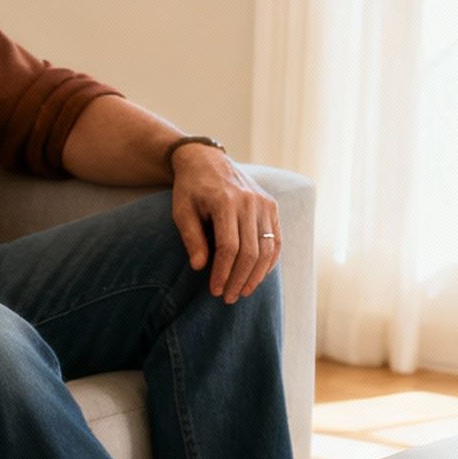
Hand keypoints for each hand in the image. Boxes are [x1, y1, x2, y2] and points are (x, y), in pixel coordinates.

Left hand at [169, 146, 279, 304]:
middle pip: (250, 251)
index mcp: (226, 201)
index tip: (215, 290)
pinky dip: (269, 261)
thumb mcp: (181, 210)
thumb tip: (200, 267)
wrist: (207, 160)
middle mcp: (250, 202)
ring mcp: (264, 203)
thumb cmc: (190, 189)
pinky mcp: (272, 206)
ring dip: (256, 275)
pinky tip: (257, 277)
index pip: (229, 247)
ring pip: (267, 248)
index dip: (223, 272)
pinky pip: (276, 239)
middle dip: (239, 279)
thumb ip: (191, 237)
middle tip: (228, 298)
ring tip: (243, 291)